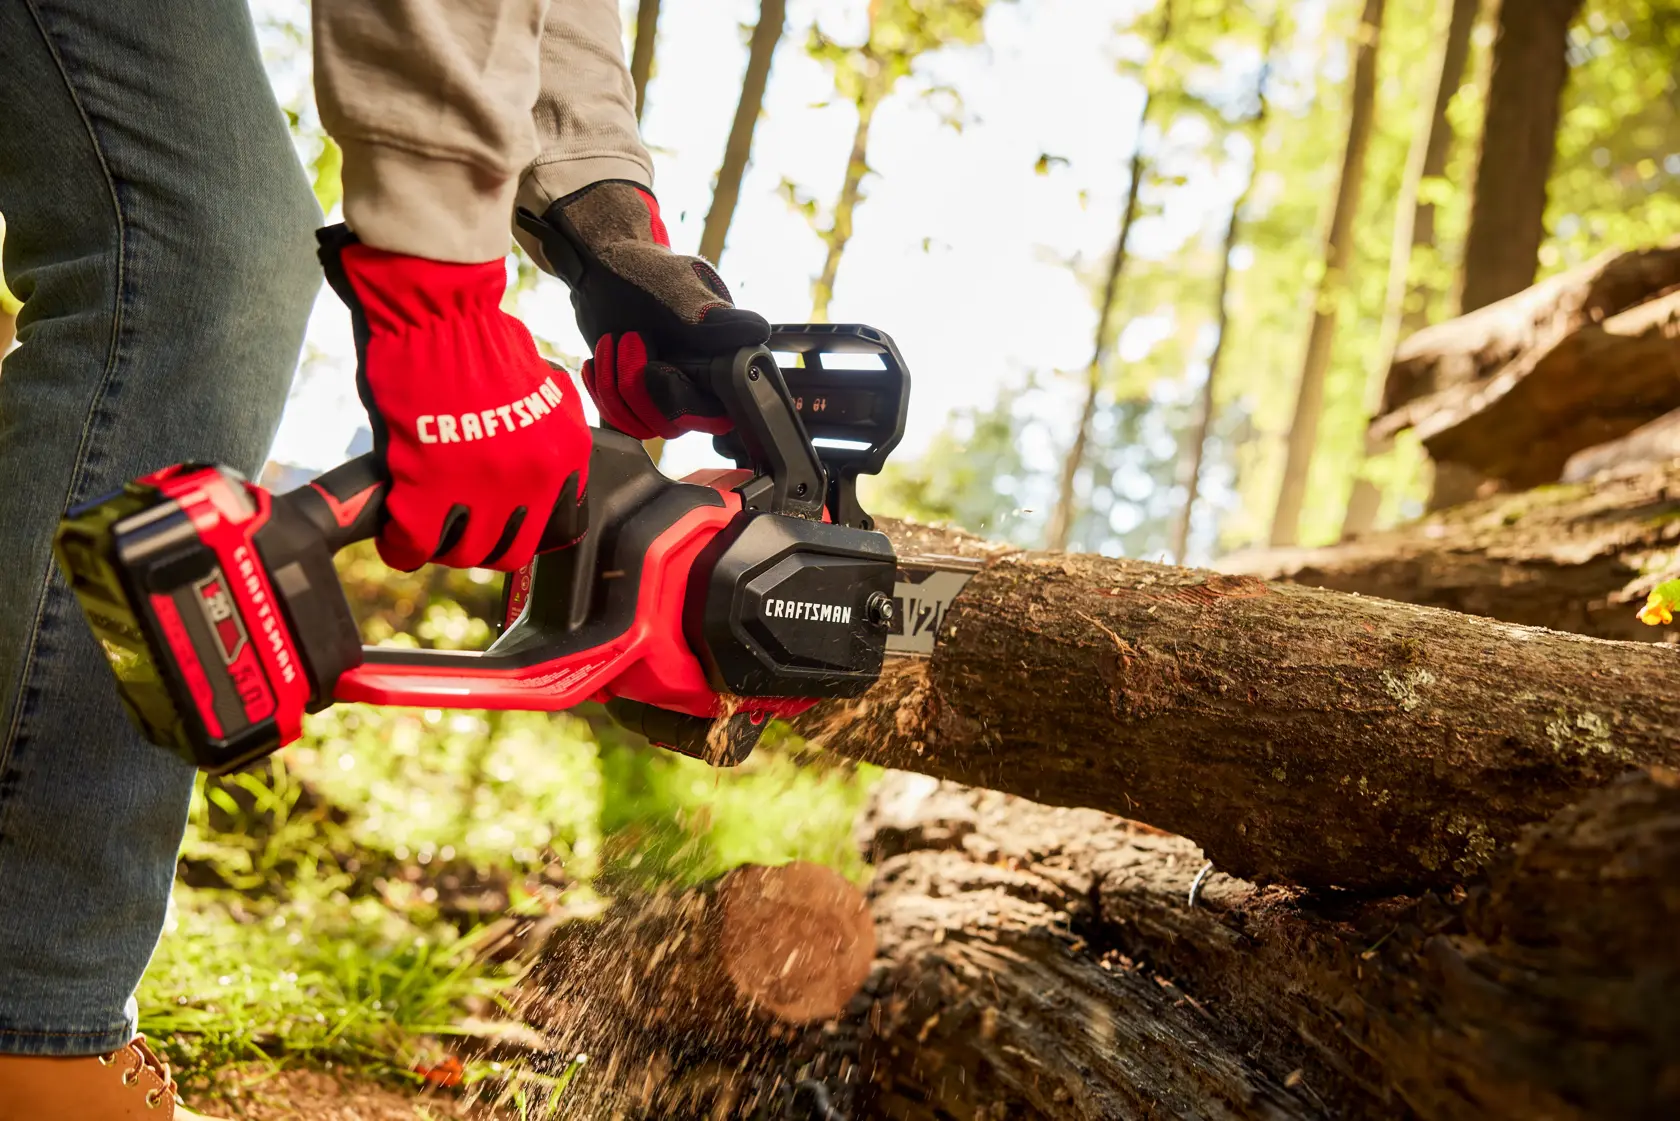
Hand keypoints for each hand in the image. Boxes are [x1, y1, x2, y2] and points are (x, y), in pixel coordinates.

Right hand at [318, 226, 588, 571]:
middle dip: (483, 544)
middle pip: (510, 550)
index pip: (555, 527)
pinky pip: (412, 543)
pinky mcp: (427, 489)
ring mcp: (482, 490)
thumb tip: (538, 463)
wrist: (441, 313)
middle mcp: (533, 481)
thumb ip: (549, 435)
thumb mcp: (544, 392)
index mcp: (565, 458)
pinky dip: (400, 545)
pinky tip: (396, 535)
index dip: (523, 527)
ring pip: (462, 554)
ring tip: (427, 529)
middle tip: (461, 527)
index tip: (504, 522)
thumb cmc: (483, 340)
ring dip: (442, 546)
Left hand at [522, 181, 768, 438]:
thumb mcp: (679, 294)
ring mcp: (668, 391)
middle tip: (627, 338)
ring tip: (613, 340)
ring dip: (614, 384)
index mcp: (723, 360)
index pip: (714, 413)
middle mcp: (700, 382)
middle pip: (673, 424)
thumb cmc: (644, 272)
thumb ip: (715, 321)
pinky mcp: (637, 397)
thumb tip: (758, 331)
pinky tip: (599, 360)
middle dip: (637, 386)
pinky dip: (602, 390)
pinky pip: (622, 421)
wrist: (603, 266)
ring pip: (643, 425)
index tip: (654, 364)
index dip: (679, 398)